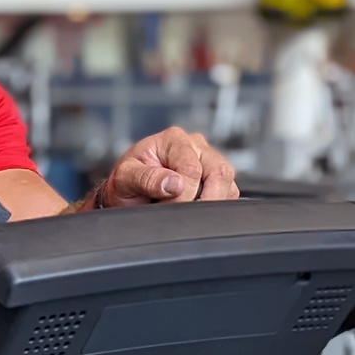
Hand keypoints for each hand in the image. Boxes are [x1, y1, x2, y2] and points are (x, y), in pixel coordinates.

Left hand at [100, 128, 238, 205]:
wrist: (127, 191)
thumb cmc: (126, 181)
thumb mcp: (126, 178)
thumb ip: (147, 179)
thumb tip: (174, 184)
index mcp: (173, 140)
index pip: (192, 169)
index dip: (184, 194)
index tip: (168, 207)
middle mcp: (195, 145)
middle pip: (220, 172)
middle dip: (204, 200)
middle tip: (182, 214)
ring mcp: (208, 160)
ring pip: (227, 183)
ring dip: (209, 203)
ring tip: (182, 209)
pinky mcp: (216, 178)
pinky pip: (228, 193)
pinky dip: (214, 206)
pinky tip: (193, 208)